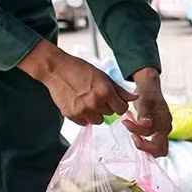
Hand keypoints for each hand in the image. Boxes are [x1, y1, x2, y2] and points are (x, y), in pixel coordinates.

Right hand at [19, 39, 134, 125]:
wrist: (56, 69)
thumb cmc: (81, 69)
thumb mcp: (103, 76)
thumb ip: (119, 90)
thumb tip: (135, 97)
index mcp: (105, 92)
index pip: (121, 109)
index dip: (119, 104)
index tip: (114, 100)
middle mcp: (94, 103)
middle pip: (110, 114)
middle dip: (107, 106)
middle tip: (97, 95)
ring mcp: (82, 110)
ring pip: (98, 120)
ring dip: (96, 113)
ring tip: (88, 100)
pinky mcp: (70, 115)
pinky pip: (84, 123)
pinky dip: (84, 116)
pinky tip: (80, 104)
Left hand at [121, 68, 171, 156]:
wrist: (150, 88)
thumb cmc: (147, 93)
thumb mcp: (144, 100)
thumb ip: (144, 113)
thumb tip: (145, 124)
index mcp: (164, 122)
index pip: (152, 138)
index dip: (137, 133)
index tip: (126, 122)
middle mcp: (166, 129)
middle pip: (160, 151)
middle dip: (144, 147)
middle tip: (133, 136)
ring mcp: (163, 131)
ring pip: (157, 149)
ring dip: (144, 145)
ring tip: (133, 134)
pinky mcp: (158, 131)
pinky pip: (154, 143)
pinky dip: (144, 142)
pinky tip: (135, 133)